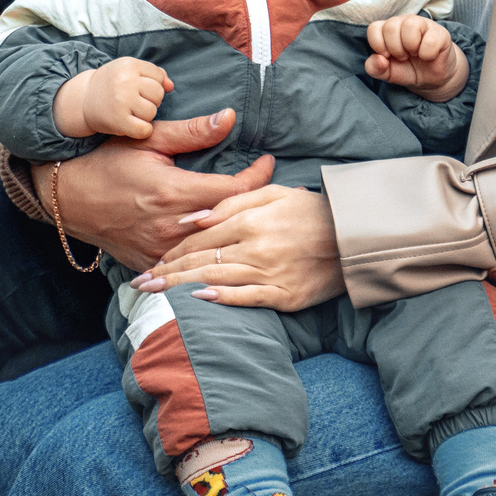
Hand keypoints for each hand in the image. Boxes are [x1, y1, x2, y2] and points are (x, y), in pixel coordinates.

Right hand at [46, 111, 275, 272]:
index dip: (258, 176)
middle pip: (231, 221)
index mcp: (174, 192)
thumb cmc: (107, 161)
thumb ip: (192, 132)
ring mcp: (160, 250)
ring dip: (233, 229)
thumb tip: (230, 118)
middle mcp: (171, 226)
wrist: (66, 196)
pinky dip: (205, 249)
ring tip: (251, 212)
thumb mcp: (148, 139)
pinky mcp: (150, 262)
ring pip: (212, 246)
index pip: (235, 191)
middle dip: (254, 204)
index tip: (267, 163)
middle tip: (269, 188)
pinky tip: (219, 238)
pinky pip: (188, 261)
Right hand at [57, 56, 171, 139]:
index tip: (139, 90)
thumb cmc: (111, 85)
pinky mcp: (118, 120)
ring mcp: (121, 100)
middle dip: (150, 100)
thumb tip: (171, 86)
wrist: (83, 100)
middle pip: (158, 94)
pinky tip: (132, 126)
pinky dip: (142, 131)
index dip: (152, 85)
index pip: (159, 77)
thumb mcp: (129, 71)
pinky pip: (145, 129)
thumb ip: (154, 75)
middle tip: (135, 103)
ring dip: (145, 116)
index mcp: (129, 65)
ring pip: (152, 112)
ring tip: (131, 112)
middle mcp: (125, 81)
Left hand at [137, 185, 343, 312]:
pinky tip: (198, 302)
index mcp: (251, 221)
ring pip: (217, 281)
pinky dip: (222, 301)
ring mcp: (271, 273)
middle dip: (166, 274)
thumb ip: (232, 202)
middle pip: (201, 262)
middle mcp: (256, 248)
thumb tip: (193, 217)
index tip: (151, 261)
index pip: (200, 238)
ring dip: (181, 289)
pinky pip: (247, 299)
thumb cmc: (313, 211)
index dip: (173, 251)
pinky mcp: (285, 295)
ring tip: (155, 297)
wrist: (355, 237)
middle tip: (139, 285)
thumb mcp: (274, 194)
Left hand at [366, 16, 466, 102]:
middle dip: (395, 49)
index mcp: (388, 29)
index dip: (378, 45)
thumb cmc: (408, 69)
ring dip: (410, 47)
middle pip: (390, 26)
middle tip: (403, 57)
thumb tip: (379, 59)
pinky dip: (427, 54)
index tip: (387, 56)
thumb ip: (374, 68)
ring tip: (415, 54)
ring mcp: (423, 24)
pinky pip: (430, 40)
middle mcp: (404, 22)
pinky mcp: (440, 32)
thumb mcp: (387, 73)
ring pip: (409, 25)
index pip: (374, 28)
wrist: (432, 79)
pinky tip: (428, 56)